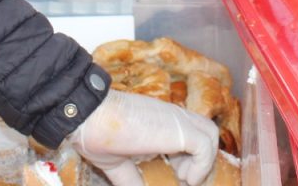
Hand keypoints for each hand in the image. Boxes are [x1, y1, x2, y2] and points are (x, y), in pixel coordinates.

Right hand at [73, 91, 218, 185]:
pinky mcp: (181, 129)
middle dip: (199, 159)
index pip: (187, 134)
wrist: (88, 117)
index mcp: (158, 121)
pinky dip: (201, 166)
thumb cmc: (96, 135)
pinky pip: (205, 147)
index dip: (187, 157)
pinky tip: (186, 179)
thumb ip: (130, 178)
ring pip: (209, 135)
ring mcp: (177, 120)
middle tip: (183, 180)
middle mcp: (171, 117)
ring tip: (186, 179)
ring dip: (203, 161)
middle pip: (203, 132)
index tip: (177, 176)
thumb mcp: (117, 163)